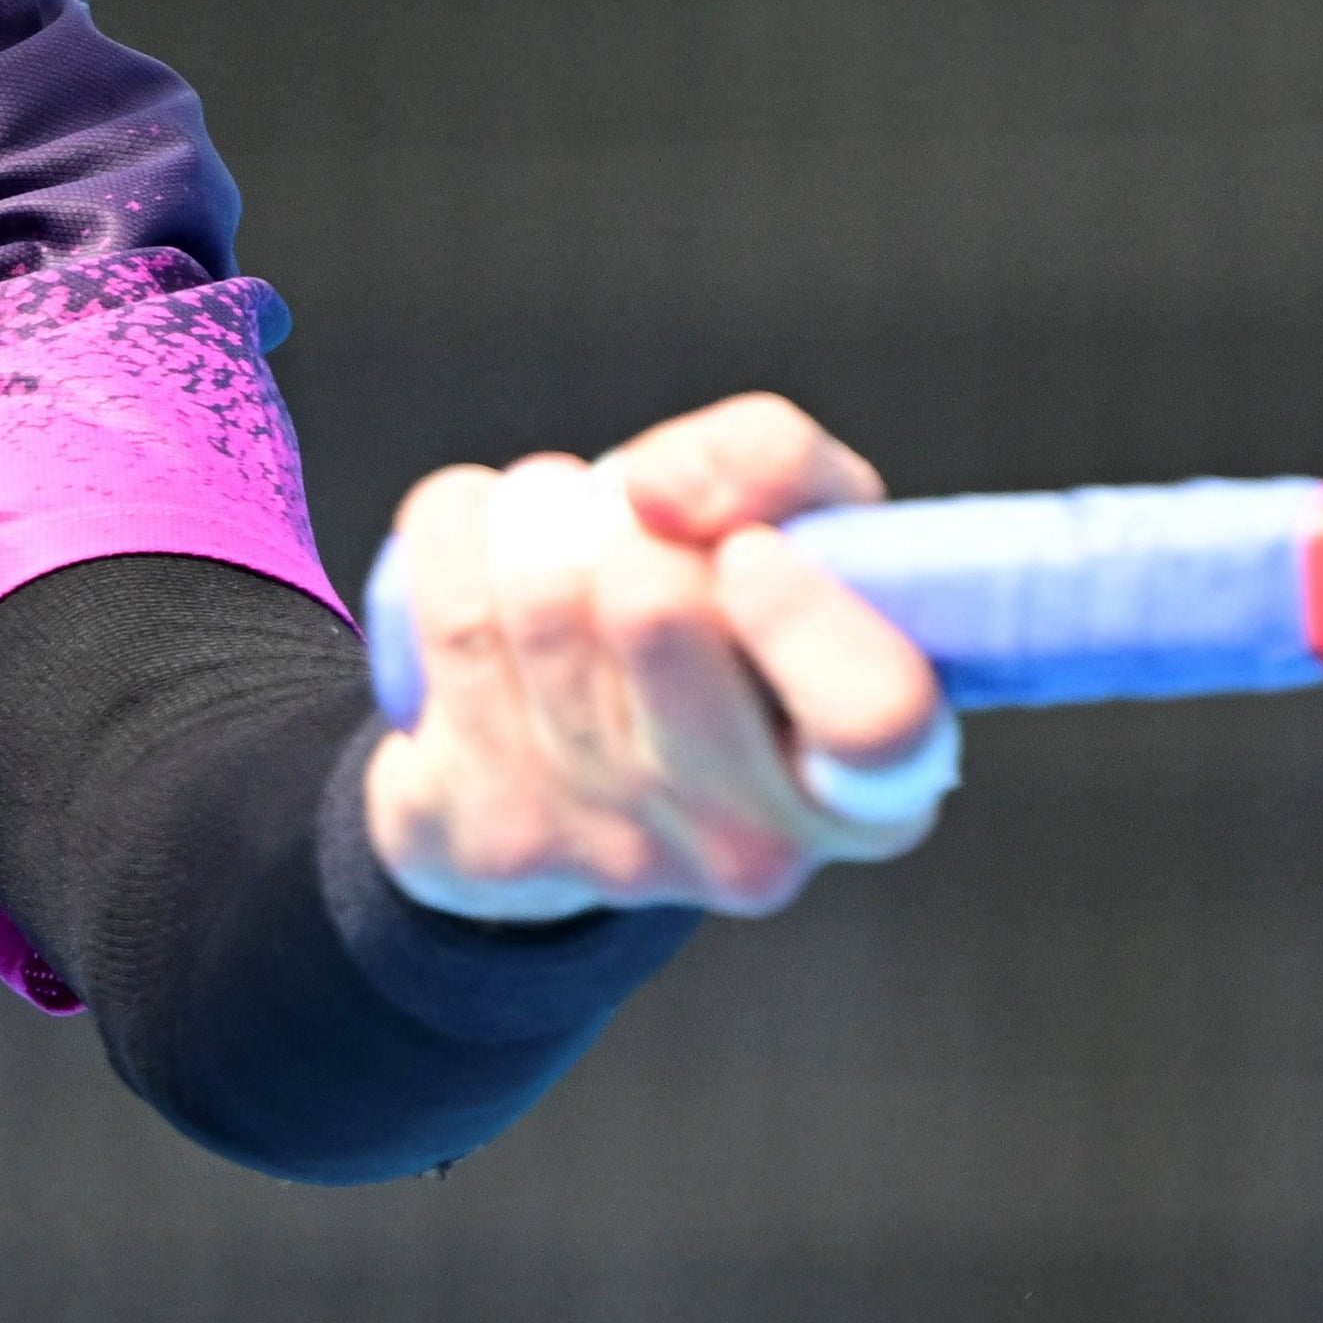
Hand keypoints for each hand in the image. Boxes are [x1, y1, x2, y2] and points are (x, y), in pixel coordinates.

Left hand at [362, 389, 957, 920]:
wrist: (571, 760)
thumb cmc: (720, 621)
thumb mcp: (802, 530)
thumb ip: (779, 465)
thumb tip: (658, 490)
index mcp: (875, 788)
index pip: (875, 719)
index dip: (800, 613)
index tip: (748, 553)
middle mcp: (756, 848)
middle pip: (657, 610)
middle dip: (631, 519)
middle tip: (637, 527)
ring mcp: (616, 857)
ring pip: (538, 599)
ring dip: (538, 516)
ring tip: (558, 540)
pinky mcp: (495, 842)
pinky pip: (446, 614)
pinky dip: (456, 535)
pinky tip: (481, 564)